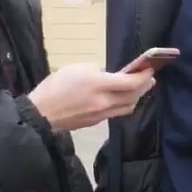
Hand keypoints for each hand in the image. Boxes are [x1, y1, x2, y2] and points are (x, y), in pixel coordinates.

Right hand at [28, 63, 154, 131]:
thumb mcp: (75, 68)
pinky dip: (124, 104)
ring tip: (139, 88)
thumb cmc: (54, 87)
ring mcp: (101, 115)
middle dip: (144, 86)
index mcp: (99, 85)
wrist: (41, 114)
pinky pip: (116, 113)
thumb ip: (96, 71)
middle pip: (133, 96)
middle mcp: (104, 102)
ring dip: (136, 97)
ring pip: (127, 107)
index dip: (143, 76)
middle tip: (149, 78)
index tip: (150, 68)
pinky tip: (122, 98)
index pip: (130, 83)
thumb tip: (107, 76)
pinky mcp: (95, 122)